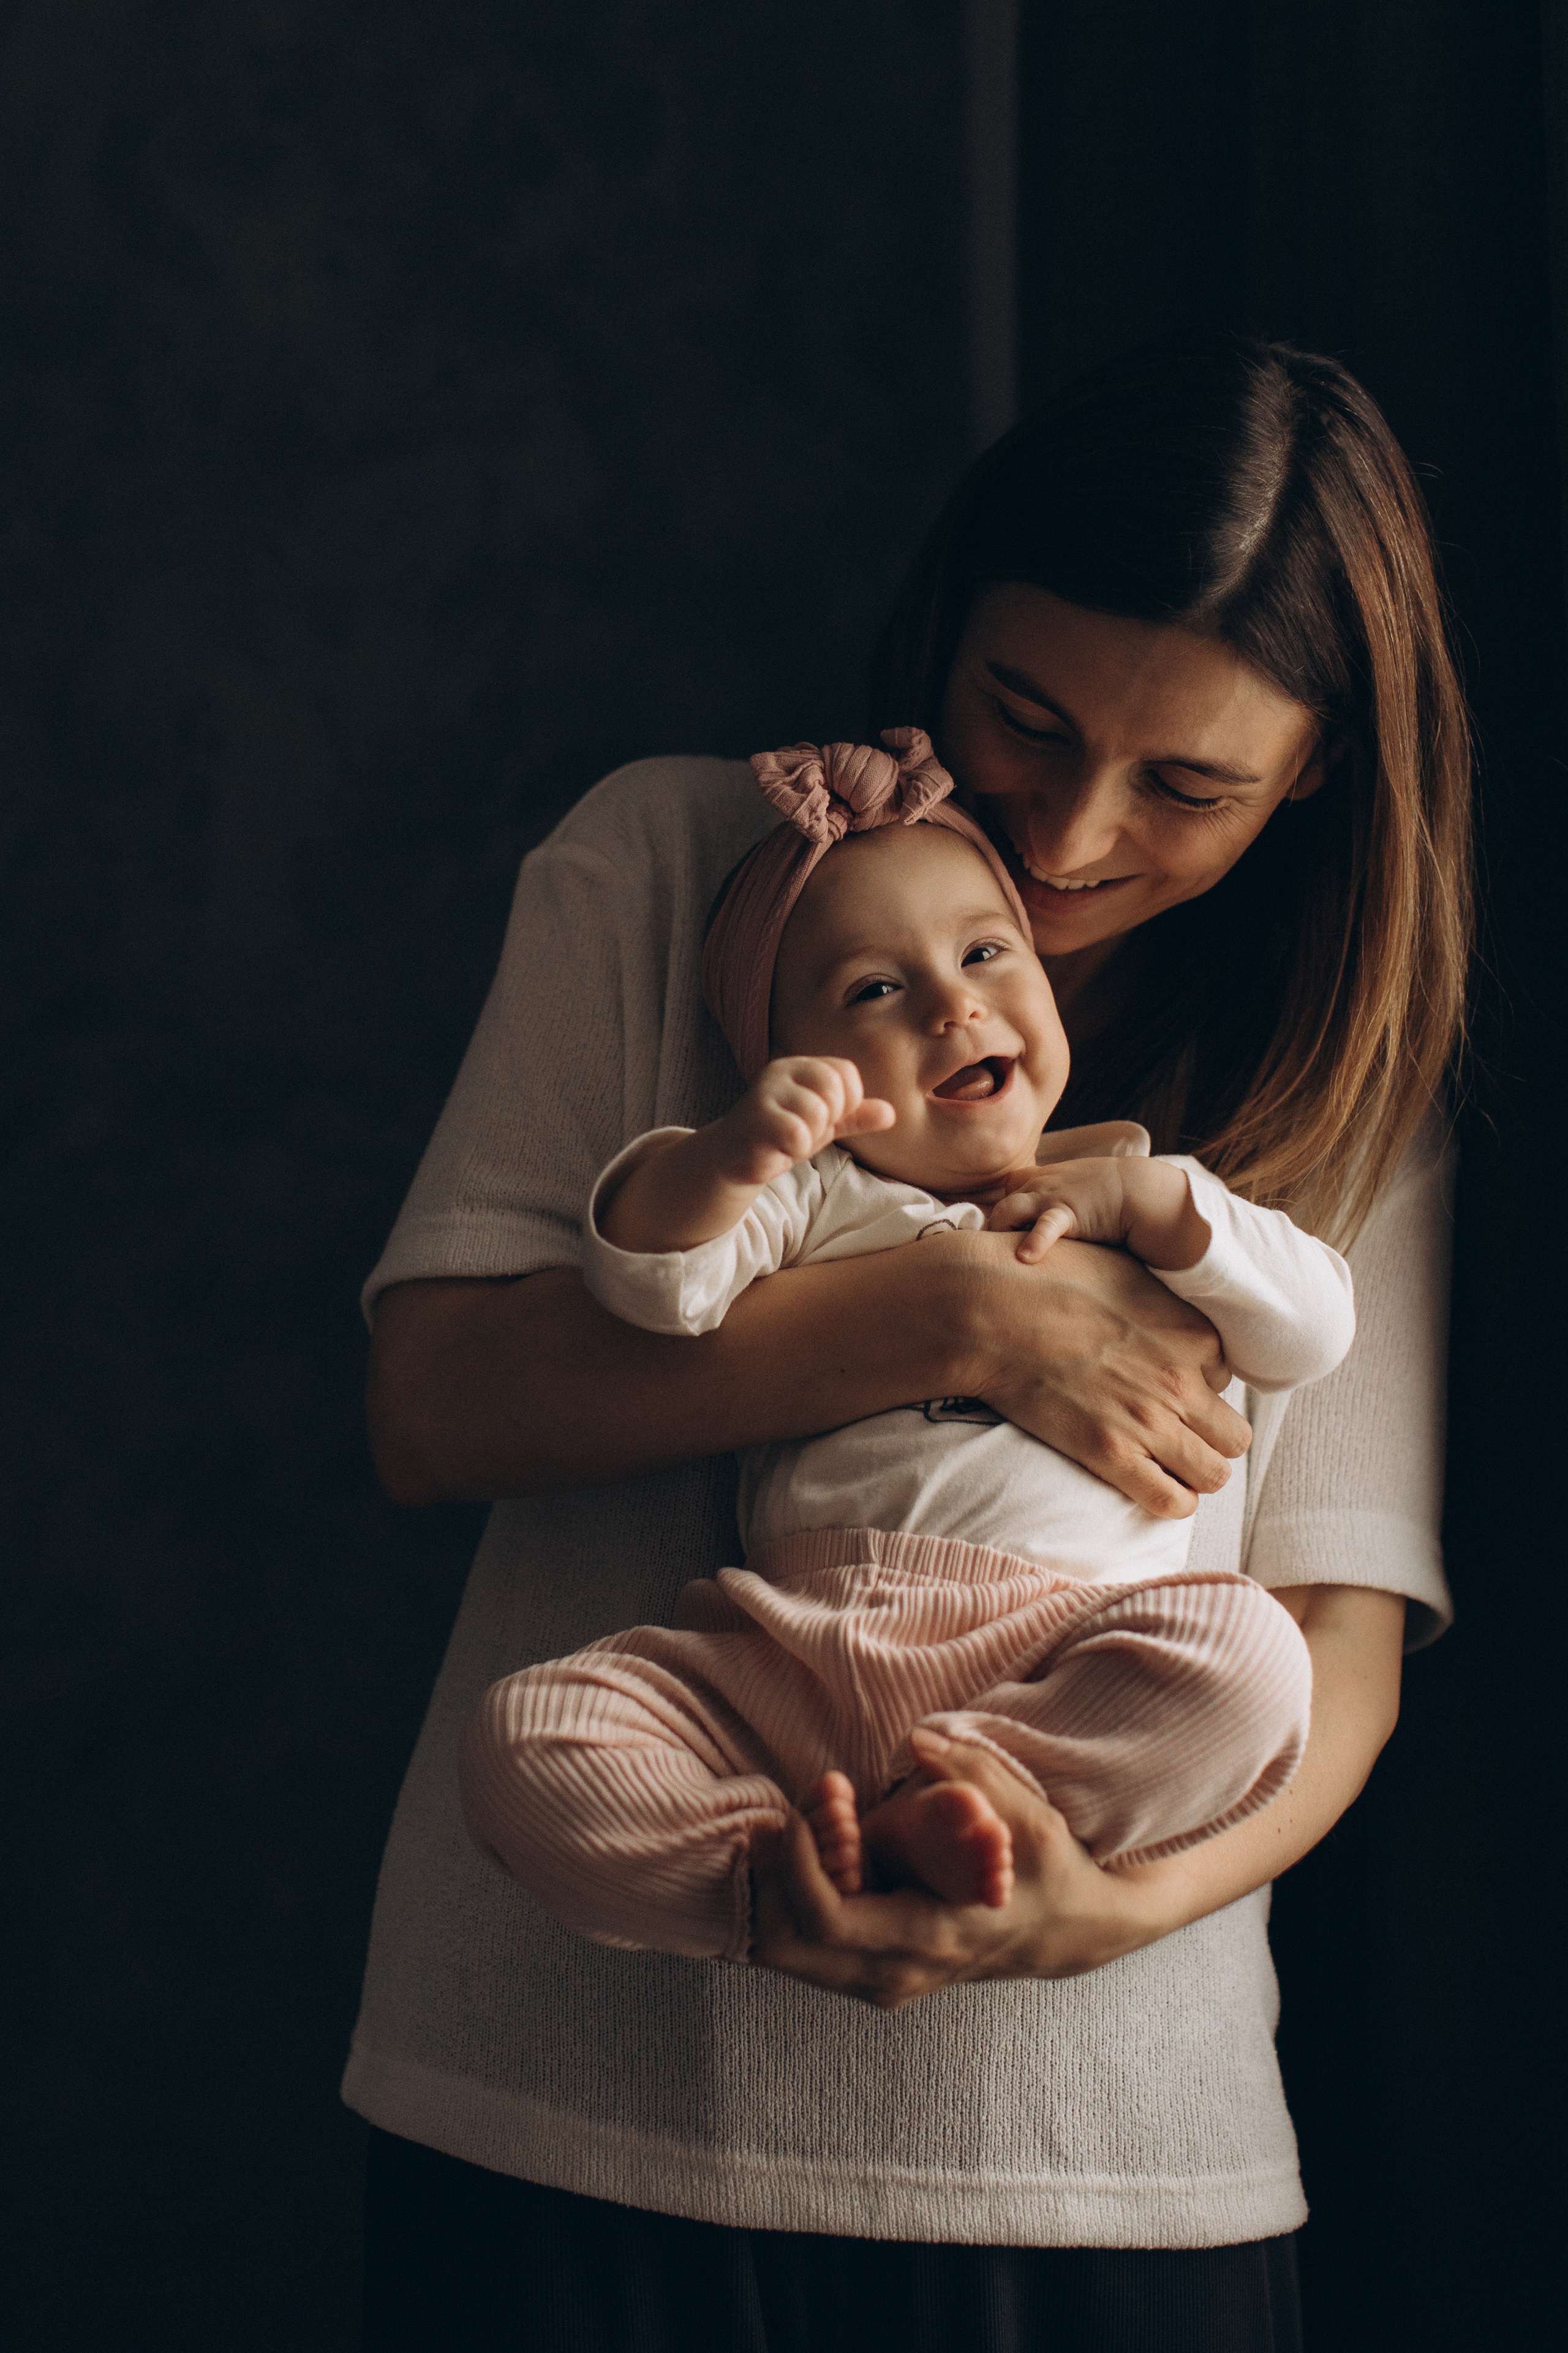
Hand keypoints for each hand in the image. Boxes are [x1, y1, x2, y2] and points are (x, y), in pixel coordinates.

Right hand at [716, 1056, 894, 1187]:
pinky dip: (792, 1150)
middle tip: (803, 1131)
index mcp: (800, 1067)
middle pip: (833, 1090)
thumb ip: (855, 1116)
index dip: (846, 1102)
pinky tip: (776, 1149)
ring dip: (808, 1139)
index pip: (845, 1073)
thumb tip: (891, 1113)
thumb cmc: (781, 1135)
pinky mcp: (752, 1120)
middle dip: (827, 1121)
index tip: (826, 1118)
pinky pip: (794, 1134)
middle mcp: (780, 1072)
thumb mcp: (824, 1123)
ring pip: (815, 1114)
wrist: (733, 1158)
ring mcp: (763, 1094)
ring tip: (787, 1141)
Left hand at [749, 1730, 1158, 2008]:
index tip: (823, 1795)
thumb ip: (974, 1775)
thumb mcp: (1028, 1821)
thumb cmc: (1047, 1872)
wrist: (1068, 1930)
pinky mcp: (867, 1967)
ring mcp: (875, 1978)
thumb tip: (923, 1742)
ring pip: (782, 1947)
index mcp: (926, 1939)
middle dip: (776, 1870)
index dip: (800, 1858)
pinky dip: (797, 1891)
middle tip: (809, 1807)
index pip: (825, 1919)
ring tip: (824, 1815)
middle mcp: (891, 1972)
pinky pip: (801, 1942)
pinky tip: (830, 1838)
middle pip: (781, 1944)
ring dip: (783, 1878)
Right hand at [934, 1228, 1249, 1515]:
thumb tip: (1167, 1318)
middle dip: (1209, 1437)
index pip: (1225, 1378)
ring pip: (1215, 1475)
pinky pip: (1173, 1502)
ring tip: (1162, 1462)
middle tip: (1173, 1431)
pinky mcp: (1112, 1454)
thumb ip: (1162, 1302)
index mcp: (1194, 1334)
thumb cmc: (1051, 1279)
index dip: (1196, 1384)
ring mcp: (1150, 1421)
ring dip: (1193, 1472)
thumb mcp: (1127, 1270)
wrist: (994, 1309)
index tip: (1163, 1383)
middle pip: (1234, 1435)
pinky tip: (1147, 1483)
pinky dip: (1169, 1499)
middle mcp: (1183, 1381)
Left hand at [985, 1156, 1133, 1261]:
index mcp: (1044, 1177)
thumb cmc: (1114, 1193)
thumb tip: (1050, 1224)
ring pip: (1009, 1209)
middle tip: (997, 1253)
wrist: (1140, 1189)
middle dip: (995, 1226)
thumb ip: (1060, 1198)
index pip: (1009, 1185)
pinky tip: (1026, 1258)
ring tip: (1000, 1256)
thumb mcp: (1079, 1186)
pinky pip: (1045, 1226)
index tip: (1006, 1231)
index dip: (1005, 1207)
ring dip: (1000, 1230)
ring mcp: (1051, 1198)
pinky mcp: (1068, 1214)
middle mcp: (1041, 1184)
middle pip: (1002, 1202)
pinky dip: (1034, 1242)